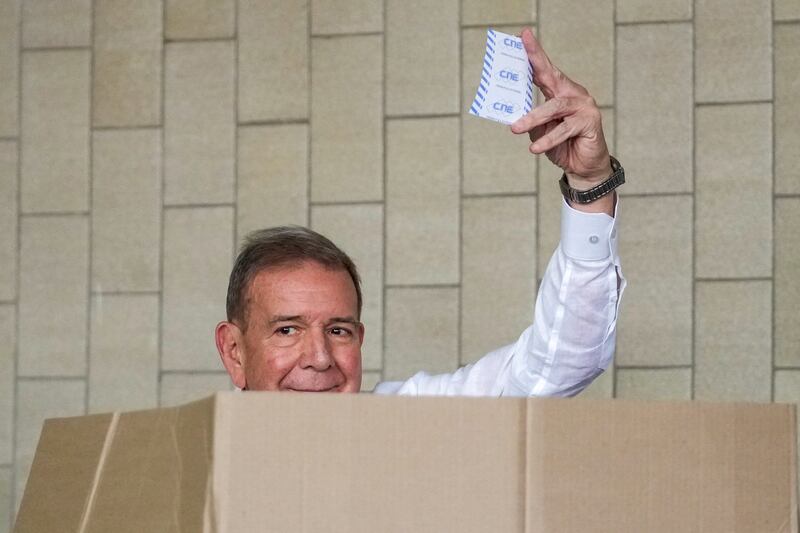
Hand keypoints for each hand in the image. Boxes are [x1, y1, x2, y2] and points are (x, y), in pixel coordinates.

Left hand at [510, 28, 610, 189]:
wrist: (584, 168)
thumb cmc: (562, 145)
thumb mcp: (541, 131)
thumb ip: (531, 120)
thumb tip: (514, 116)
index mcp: (560, 92)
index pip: (544, 70)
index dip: (534, 54)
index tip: (521, 36)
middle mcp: (573, 94)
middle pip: (552, 75)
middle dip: (536, 60)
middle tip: (522, 48)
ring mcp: (584, 106)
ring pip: (555, 106)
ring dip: (533, 117)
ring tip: (515, 129)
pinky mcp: (590, 123)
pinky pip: (564, 129)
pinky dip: (548, 139)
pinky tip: (535, 148)